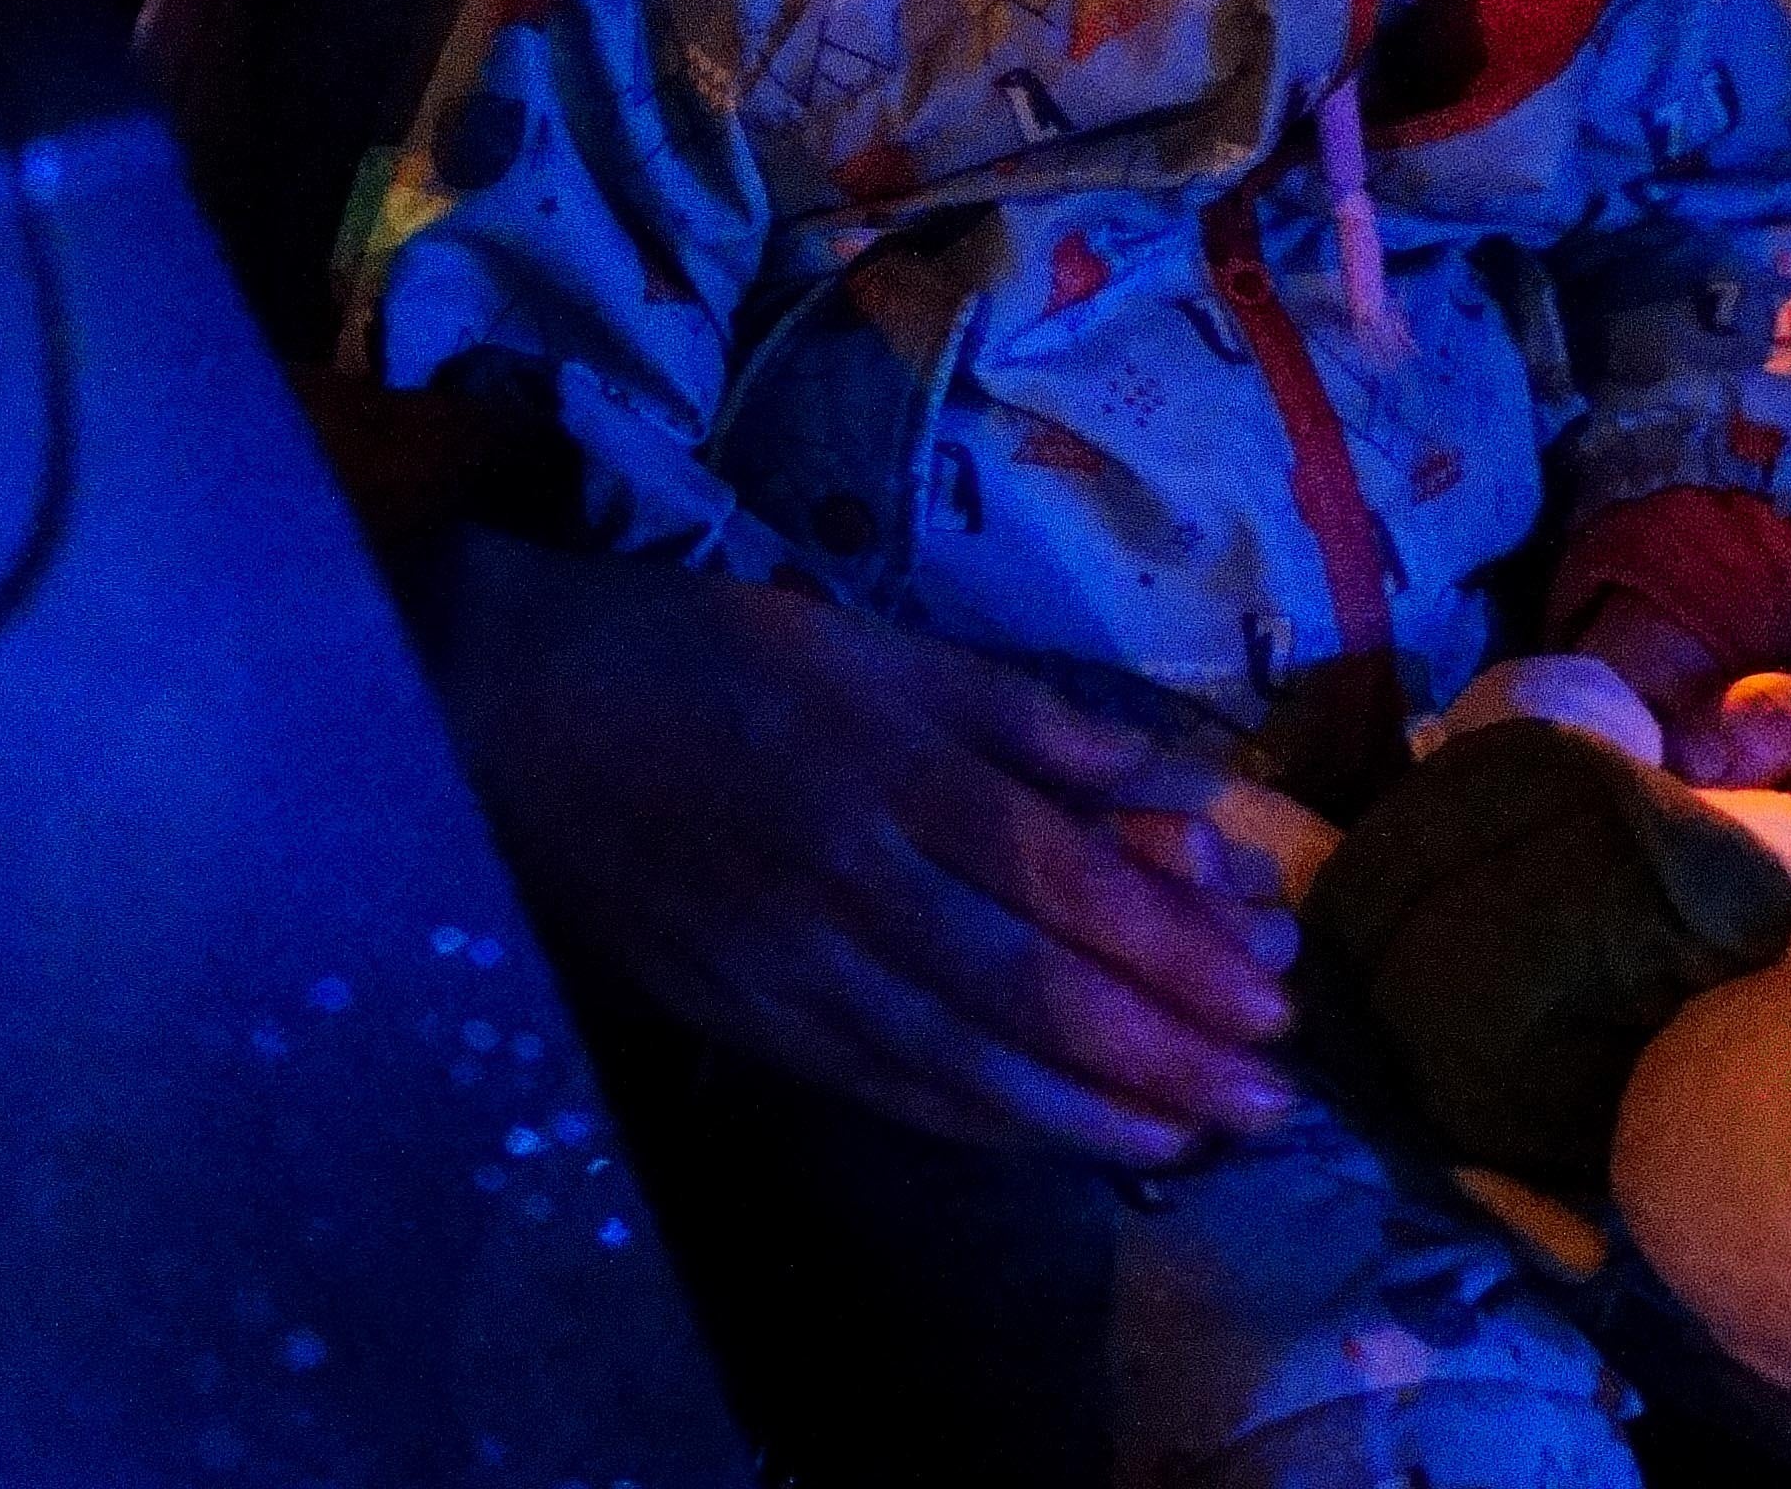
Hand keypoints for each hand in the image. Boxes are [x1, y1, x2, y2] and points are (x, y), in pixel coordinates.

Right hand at [407, 532, 1304, 1165]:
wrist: (516, 710)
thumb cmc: (718, 655)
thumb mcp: (886, 650)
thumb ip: (1041, 726)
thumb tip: (1188, 792)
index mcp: (894, 765)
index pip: (1066, 879)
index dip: (1175, 949)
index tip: (1274, 996)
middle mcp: (852, 878)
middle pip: (1030, 989)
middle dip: (1161, 1053)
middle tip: (1271, 1101)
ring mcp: (791, 963)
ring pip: (962, 1062)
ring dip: (1088, 1113)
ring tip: (1192, 1139)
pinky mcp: (745, 1018)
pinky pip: (884, 1088)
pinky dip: (982, 1124)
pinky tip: (1059, 1140)